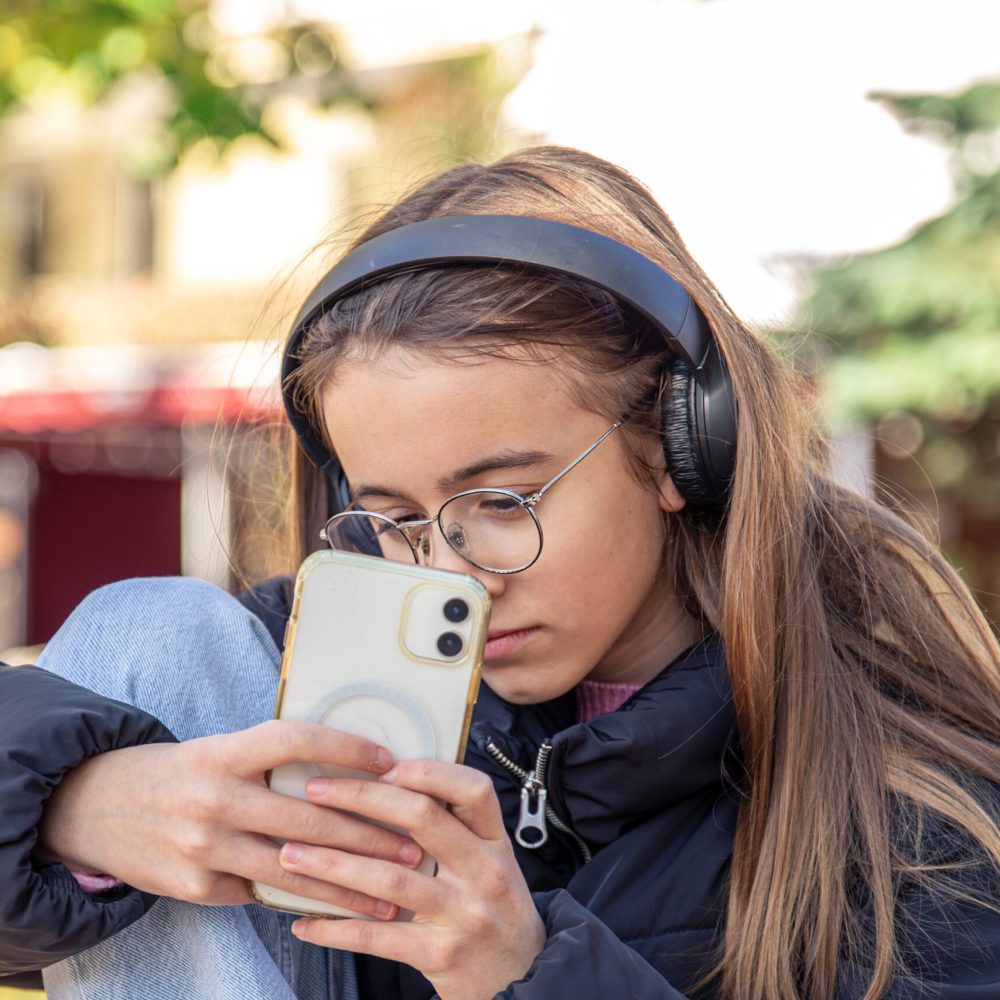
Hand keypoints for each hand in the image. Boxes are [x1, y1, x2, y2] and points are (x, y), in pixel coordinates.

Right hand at [37, 720, 423, 917]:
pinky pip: (259, 894)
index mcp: (223, 752)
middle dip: (367, 836)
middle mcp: (214, 797)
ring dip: (347, 885)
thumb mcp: (216, 750)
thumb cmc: (176, 774)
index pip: (294, 741)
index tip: (389, 760)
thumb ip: (268, 761)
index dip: (345, 748)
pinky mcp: (194, 886)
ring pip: (291, 869)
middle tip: (413, 846)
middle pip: (305, 817)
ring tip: (391, 893)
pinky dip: (300, 900)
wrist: (92, 808)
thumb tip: (343, 774)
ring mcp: (202, 846)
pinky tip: (338, 908)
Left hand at [280, 760, 545, 999]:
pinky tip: (305, 921)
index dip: (427, 772)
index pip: (472, 789)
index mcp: (494, 842)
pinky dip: (336, 928)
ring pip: (391, 877)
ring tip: (290, 854)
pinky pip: (378, 937)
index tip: (382, 764)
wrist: (526, 984)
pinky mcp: (442, 955)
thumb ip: (455, 831)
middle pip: (423, 819)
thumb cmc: (494, 912)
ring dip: (333, 863)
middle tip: (316, 791)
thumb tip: (388, 787)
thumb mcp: (490, 863)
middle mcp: (485, 871)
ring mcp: (465, 914)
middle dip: (362, 798)